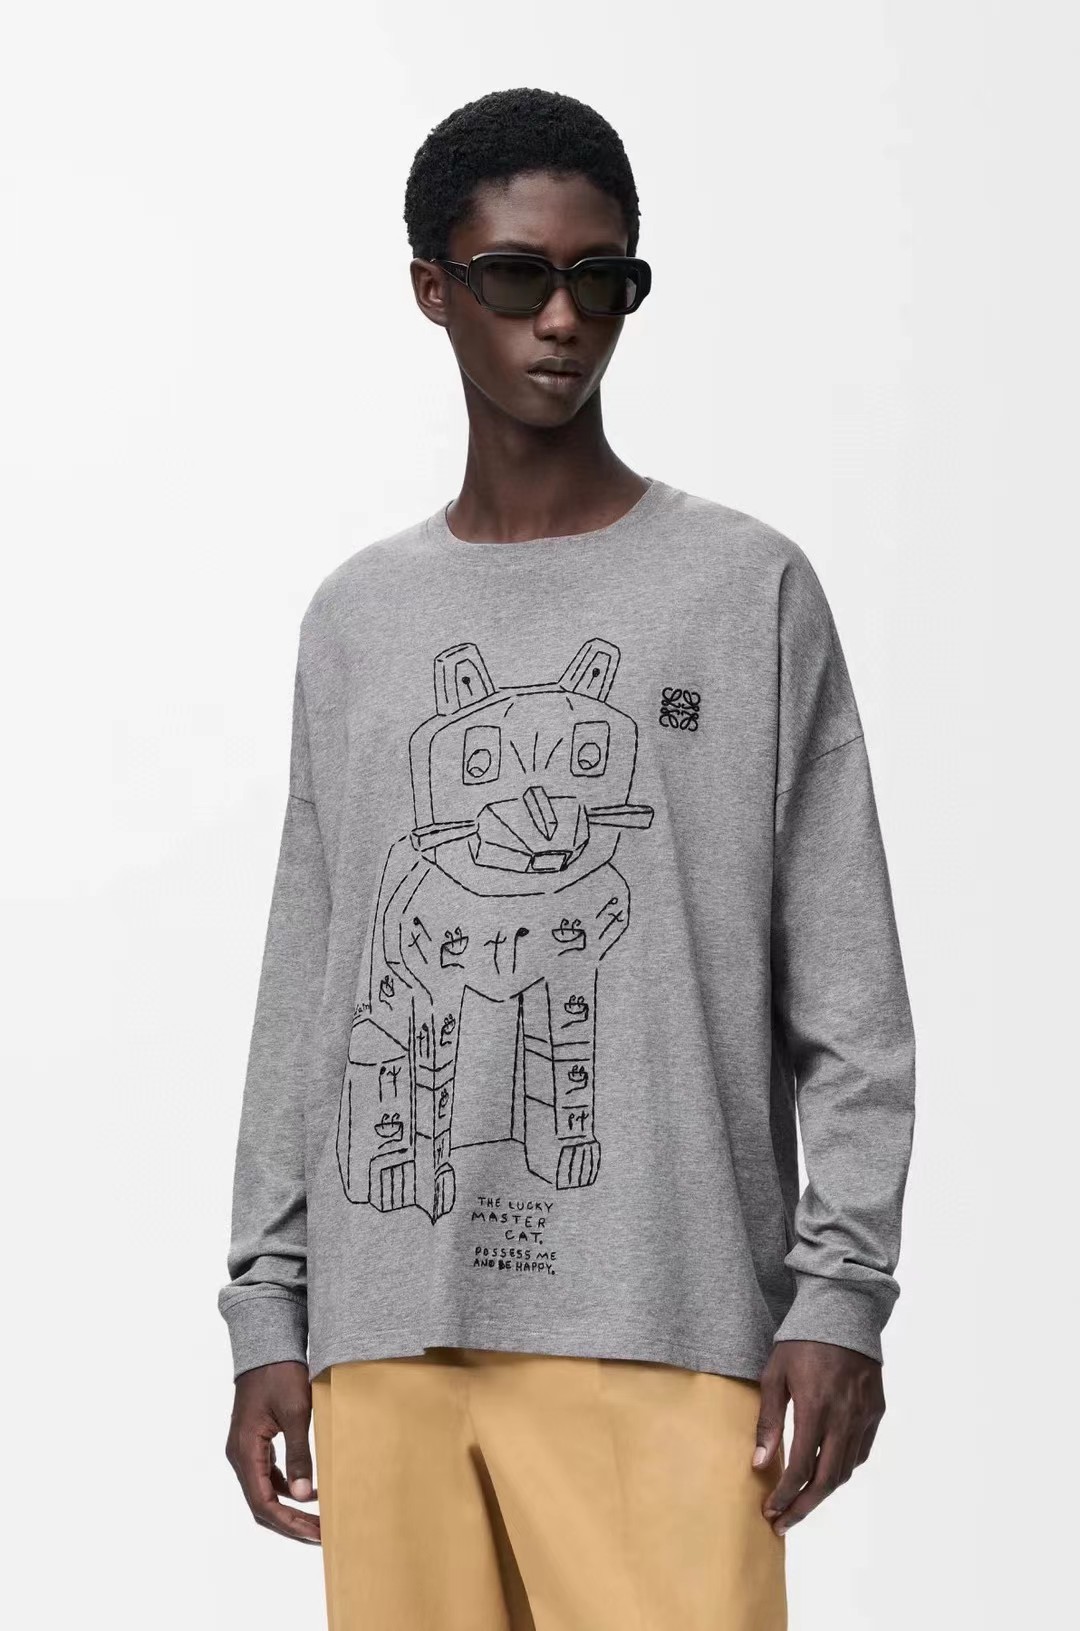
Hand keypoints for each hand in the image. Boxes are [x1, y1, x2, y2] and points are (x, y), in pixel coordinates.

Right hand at [225, 1360, 320, 1543]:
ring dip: (289, 1508)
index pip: (262, 1503)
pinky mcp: (254, 1442)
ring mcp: (245, 1449)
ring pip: (263, 1492)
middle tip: (321, 1534)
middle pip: (261, 1504)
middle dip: (290, 1522)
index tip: (316, 1532)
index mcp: (244, 1450)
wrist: (267, 1344)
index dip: (289, 1523)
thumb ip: (299, 1455)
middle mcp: (239, 1455)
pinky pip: (266, 1476)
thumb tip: (303, 1497)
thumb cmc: (280, 1373)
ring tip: (318, 1519)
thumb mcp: (295, 1412)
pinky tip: (309, 1490)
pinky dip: (286, 1488)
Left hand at [753, 1339, 884, 1535]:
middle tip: (784, 1522)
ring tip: (801, 1502)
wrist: (842, 1311)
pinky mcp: (876, 1410)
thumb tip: (760, 1463)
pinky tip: (826, 1473)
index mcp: (816, 1407)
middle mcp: (845, 1416)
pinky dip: (843, 1468)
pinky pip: (861, 1452)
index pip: (802, 1467)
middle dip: (804, 1507)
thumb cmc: (801, 1341)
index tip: (770, 1510)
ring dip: (824, 1492)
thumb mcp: (775, 1375)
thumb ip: (768, 1421)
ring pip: (846, 1470)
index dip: (786, 1495)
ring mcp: (864, 1415)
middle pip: (828, 1480)